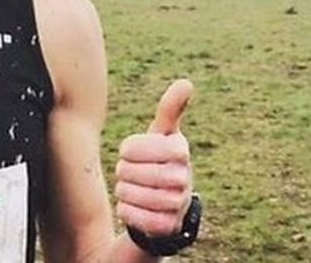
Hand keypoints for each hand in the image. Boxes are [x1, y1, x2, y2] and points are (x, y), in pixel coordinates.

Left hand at [114, 79, 194, 236]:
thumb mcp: (163, 135)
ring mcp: (176, 203)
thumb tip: (186, 83)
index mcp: (179, 150)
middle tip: (132, 173)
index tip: (134, 153)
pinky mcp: (168, 226)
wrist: (167, 205)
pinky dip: (127, 211)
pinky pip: (133, 216)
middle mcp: (183, 177)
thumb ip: (170, 110)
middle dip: (123, 172)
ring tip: (133, 189)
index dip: (126, 151)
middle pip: (128, 171)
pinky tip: (135, 207)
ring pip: (129, 193)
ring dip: (124, 192)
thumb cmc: (160, 161)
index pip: (130, 147)